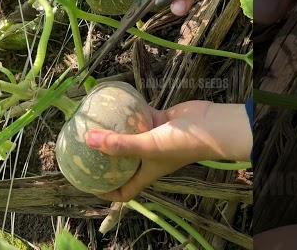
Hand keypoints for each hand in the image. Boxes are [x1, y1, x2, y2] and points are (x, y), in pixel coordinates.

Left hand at [85, 101, 251, 201]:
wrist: (210, 126)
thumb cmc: (181, 144)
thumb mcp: (148, 147)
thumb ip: (120, 144)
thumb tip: (89, 141)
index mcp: (147, 172)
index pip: (126, 191)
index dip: (109, 193)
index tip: (90, 185)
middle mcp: (149, 158)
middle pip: (124, 164)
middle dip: (106, 159)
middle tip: (86, 150)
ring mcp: (155, 138)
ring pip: (130, 137)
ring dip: (115, 132)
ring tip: (96, 124)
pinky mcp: (160, 120)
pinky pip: (140, 117)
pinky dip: (130, 112)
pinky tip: (117, 103)